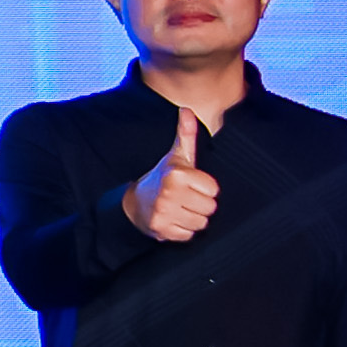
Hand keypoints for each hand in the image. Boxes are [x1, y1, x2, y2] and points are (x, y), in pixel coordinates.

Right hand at [125, 111, 218, 242]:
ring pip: (201, 224)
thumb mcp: (175, 156)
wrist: (133, 202)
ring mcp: (164, 212)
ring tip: (180, 209)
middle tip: (186, 198)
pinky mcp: (160, 229)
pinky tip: (173, 219)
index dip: (204, 188)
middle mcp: (170, 193)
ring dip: (193, 218)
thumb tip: (187, 110)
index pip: (214, 190)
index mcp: (177, 174)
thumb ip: (186, 134)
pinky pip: (188, 235)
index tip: (191, 185)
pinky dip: (182, 231)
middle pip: (210, 209)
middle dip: (200, 205)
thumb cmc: (162, 178)